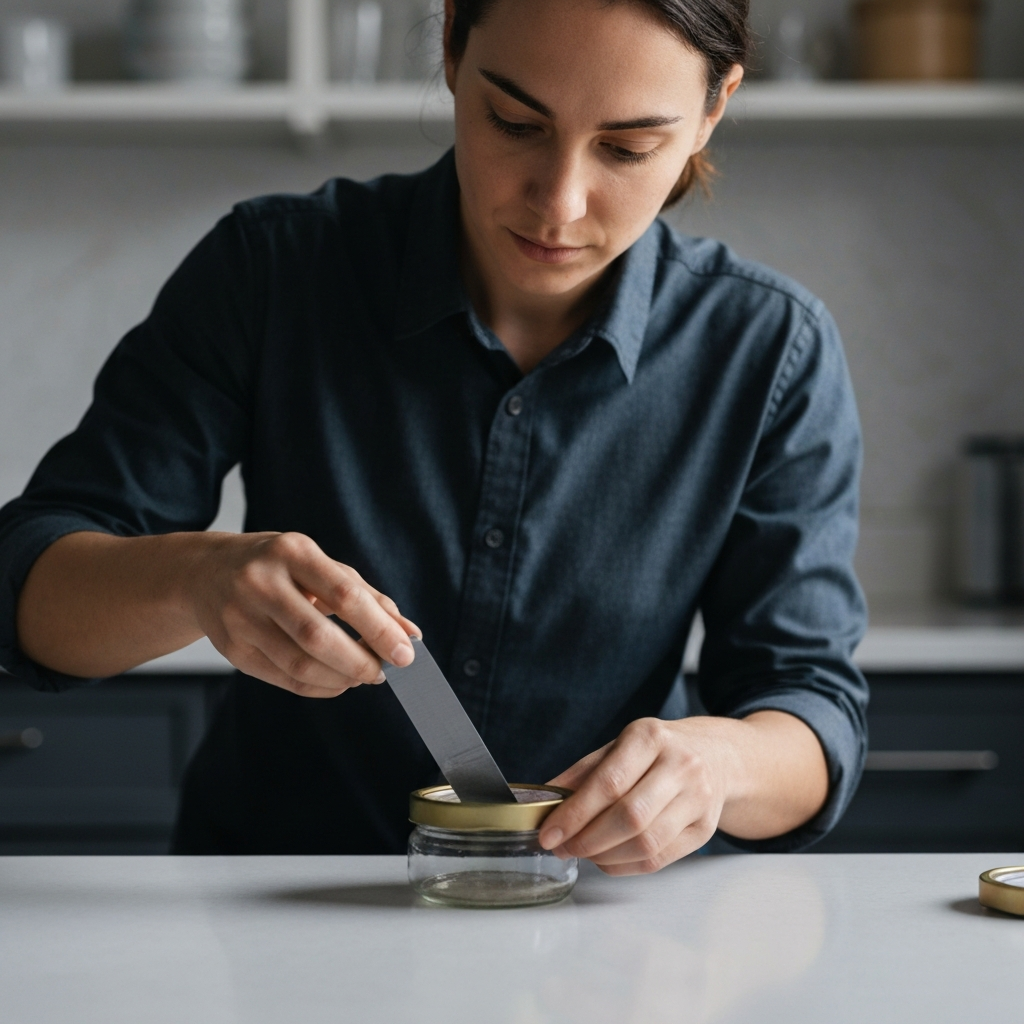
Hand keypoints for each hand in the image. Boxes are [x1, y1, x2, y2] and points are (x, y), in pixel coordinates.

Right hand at [192, 531, 419, 698]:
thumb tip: (410, 634)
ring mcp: (240, 617)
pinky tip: (338, 681)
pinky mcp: (232, 649)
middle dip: (360, 661)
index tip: (406, 653)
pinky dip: (320, 687)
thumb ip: (368, 598)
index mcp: (293, 552)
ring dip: (341, 678)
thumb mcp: (322, 567)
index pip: (344, 595)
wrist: (206, 573)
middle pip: (318, 636)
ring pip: (299, 663)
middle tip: (384, 672)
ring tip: (362, 676)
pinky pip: (284, 679)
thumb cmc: (279, 568)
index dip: (378, 629)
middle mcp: (261, 582)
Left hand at [538, 711, 828, 874]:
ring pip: (646, 843)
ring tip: (582, 853)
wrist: (717, 755)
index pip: (609, 783)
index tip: (548, 833)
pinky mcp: (704, 830)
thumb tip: (545, 801)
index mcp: (650, 737)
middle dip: (587, 840)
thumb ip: (582, 772)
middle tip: (562, 847)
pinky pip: (659, 859)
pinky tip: (606, 858)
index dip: (575, 813)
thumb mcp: (619, 746)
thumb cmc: (658, 751)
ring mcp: (698, 799)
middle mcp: (680, 766)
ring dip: (604, 856)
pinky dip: (624, 865)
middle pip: (630, 817)